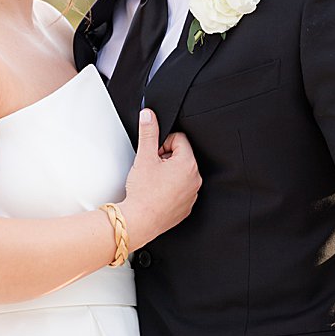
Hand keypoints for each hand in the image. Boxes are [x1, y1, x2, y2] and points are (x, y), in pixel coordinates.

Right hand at [120, 109, 200, 248]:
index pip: (179, 139)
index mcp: (188, 163)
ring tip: (153, 182)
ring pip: (180, 174)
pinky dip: (169, 189)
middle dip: (165, 159)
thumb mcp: (144, 157)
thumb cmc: (143, 193)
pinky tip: (156, 193)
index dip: (162, 144)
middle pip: (180, 156)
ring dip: (167, 174)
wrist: (140, 220)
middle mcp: (195, 178)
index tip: (153, 155)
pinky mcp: (186, 206)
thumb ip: (148, 132)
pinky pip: (180, 190)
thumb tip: (149, 115)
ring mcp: (192, 193)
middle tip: (151, 169)